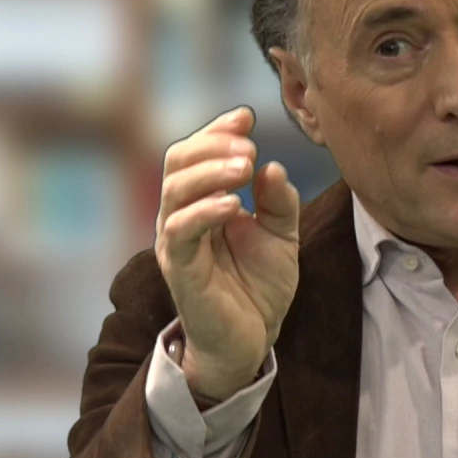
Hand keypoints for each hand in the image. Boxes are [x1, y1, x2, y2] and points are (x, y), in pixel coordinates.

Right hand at [153, 107, 299, 402]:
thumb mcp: (282, 236)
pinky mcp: (181, 271)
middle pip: (176, 162)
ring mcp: (178, 243)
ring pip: (175, 192)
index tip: (247, 117)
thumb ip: (278, 201)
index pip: (196, 154)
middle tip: (249, 145)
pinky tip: (233, 204)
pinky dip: (205, 211)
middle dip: (211, 145)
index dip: (217, 131)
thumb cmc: (259, 286)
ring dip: (211, 173)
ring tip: (245, 166)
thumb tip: (272, 166)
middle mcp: (181, 217)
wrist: (251, 340)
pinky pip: (182, 232)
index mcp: (201, 203)